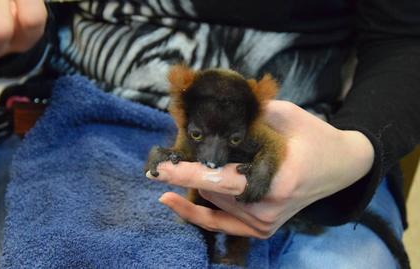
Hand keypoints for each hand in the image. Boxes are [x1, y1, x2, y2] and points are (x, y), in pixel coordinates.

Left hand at [148, 100, 373, 237]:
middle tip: (179, 148)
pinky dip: (195, 213)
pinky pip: (219, 223)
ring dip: (202, 179)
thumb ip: (248, 114)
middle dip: (194, 166)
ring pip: (213, 200)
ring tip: (206, 157)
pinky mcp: (261, 229)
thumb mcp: (286, 115)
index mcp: (277, 182)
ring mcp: (265, 224)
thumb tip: (210, 109)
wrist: (340, 166)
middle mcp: (269, 210)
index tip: (161, 168)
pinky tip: (171, 200)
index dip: (188, 173)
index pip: (221, 179)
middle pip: (212, 188)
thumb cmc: (314, 136)